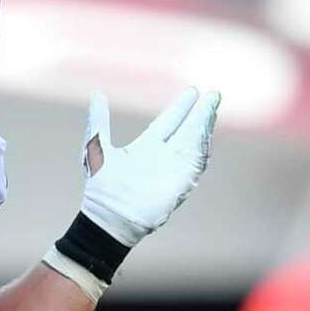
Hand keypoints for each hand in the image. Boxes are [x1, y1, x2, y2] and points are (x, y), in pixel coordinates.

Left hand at [77, 87, 219, 247]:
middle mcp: (162, 157)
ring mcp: (172, 169)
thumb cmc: (101, 189)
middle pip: (186, 130)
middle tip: (213, 95)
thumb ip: (98, 121)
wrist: (109, 219)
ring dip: (205, 124)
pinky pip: (196, 162)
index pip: (168, 122)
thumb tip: (96, 94)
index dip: (181, 107)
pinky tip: (206, 130)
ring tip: (212, 105)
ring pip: (194, 143)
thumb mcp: (97, 147)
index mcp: (145, 147)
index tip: (193, 91)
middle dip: (200, 113)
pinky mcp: (180, 183)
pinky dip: (202, 145)